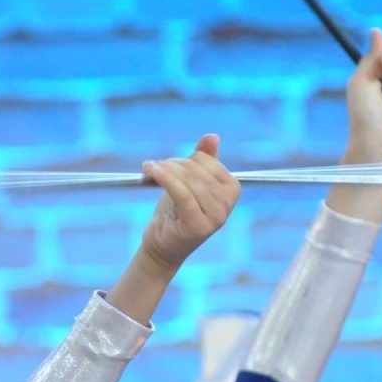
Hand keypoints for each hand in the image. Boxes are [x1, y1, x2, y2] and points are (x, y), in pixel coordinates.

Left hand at [138, 133, 241, 273]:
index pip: (207, 160)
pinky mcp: (197, 225)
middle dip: (172, 165)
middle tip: (155, 169)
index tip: (168, 164)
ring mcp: (216, 217)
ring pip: (188, 180)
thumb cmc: (176, 211)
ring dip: (164, 170)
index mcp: (232, 189)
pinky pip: (181, 193)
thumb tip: (213, 136)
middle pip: (197, 169)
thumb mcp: (190, 182)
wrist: (163, 244)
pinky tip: (150, 170)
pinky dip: (164, 178)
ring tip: (150, 171)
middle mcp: (228, 204)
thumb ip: (204, 159)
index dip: (185, 159)